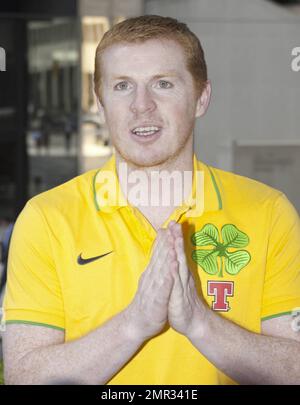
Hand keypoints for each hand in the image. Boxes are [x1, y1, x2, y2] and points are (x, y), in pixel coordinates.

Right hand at [124, 227, 178, 341]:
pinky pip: (162, 290)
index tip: (169, 225)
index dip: (164, 239)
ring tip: (171, 245)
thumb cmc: (147, 302)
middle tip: (171, 227)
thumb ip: (154, 267)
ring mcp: (154, 289)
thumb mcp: (151, 281)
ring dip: (166, 257)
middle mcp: (152, 278)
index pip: (158, 253)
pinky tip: (171, 272)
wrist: (136, 323)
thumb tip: (158, 252)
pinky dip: (166, 280)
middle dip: (166, 242)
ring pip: (161, 271)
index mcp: (152, 273)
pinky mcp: (157, 302)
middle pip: (160, 257)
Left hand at [167, 221, 207, 337]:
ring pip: (179, 265)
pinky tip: (174, 263)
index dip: (173, 237)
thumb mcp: (178, 283)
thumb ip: (178, 269)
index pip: (176, 252)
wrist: (193, 323)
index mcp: (180, 272)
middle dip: (176, 238)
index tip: (170, 222)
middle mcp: (182, 276)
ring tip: (175, 237)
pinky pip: (177, 283)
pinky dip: (175, 272)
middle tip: (174, 222)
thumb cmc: (183, 302)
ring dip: (177, 251)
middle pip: (179, 254)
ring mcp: (181, 285)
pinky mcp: (178, 296)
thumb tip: (176, 257)